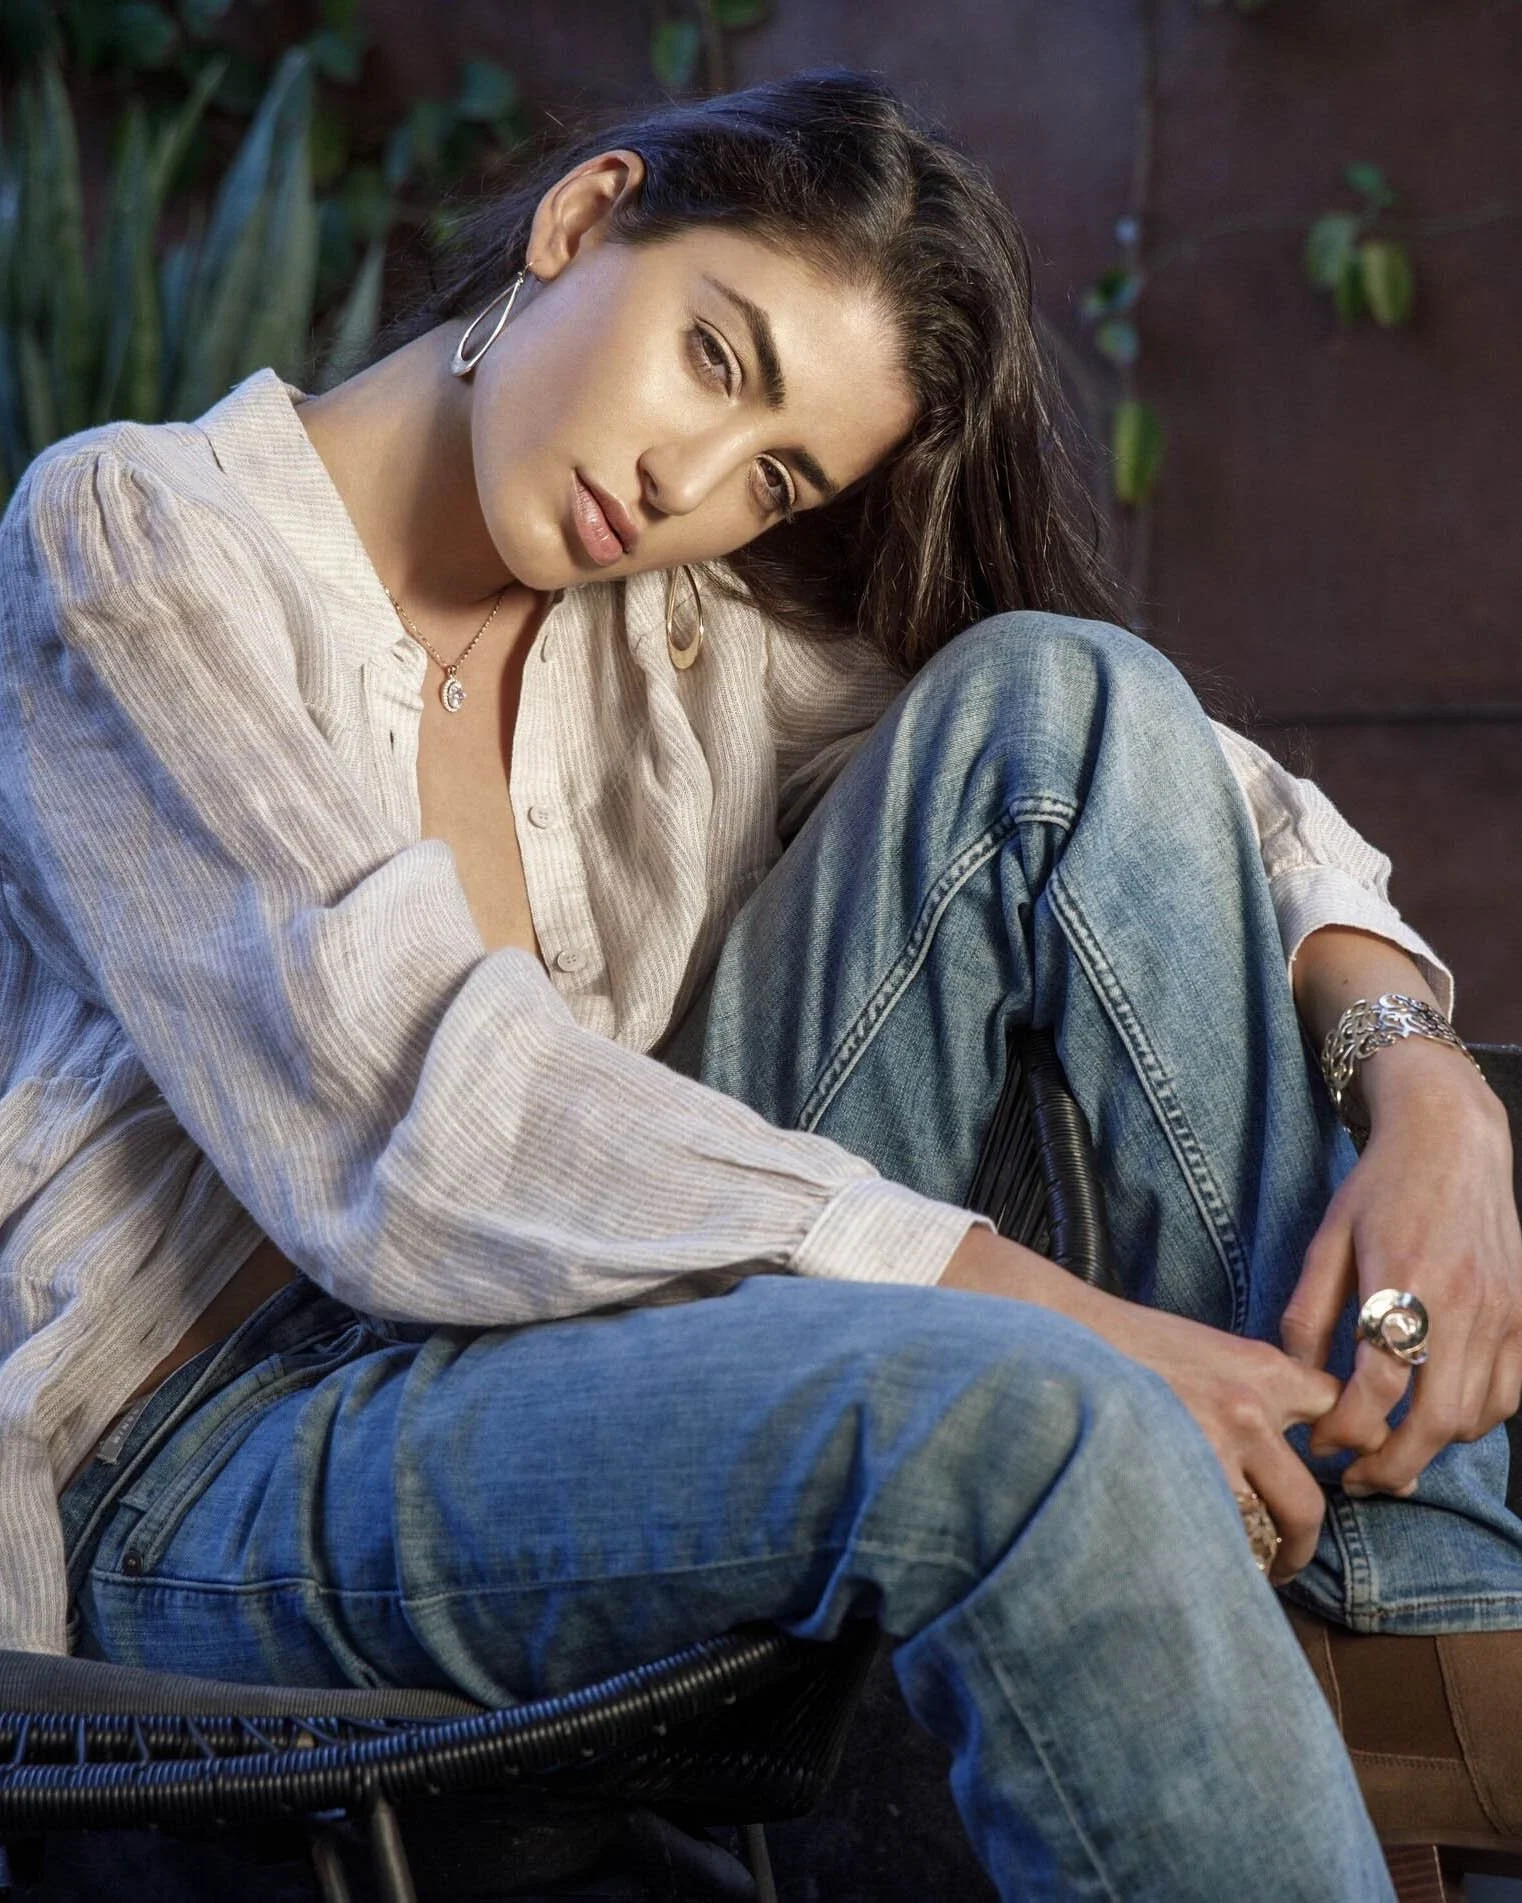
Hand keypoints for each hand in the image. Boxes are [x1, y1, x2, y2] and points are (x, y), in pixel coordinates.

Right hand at [940, 1229, 1340, 1580]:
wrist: (1059, 1330)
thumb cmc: (1125, 1343)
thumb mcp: (1204, 1347)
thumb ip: (1252, 1388)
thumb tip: (1282, 1442)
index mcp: (1261, 1370)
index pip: (1335, 1414)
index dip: (1350, 1449)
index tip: (1350, 1477)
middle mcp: (1247, 1411)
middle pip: (1307, 1506)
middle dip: (1299, 1547)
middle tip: (1287, 1562)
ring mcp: (1211, 1450)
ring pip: (1258, 1536)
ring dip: (1250, 1560)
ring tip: (1231, 1570)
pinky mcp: (1174, 1478)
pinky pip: (1212, 1540)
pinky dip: (1208, 1556)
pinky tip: (1190, 1556)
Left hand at [1280, 1040, 1521, 1494]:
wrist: (1453, 1139)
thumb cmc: (1380, 1188)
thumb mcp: (1327, 1241)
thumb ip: (1308, 1314)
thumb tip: (1297, 1381)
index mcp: (1403, 1280)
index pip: (1377, 1384)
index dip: (1345, 1429)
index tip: (1319, 1445)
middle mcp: (1462, 1303)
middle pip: (1435, 1420)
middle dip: (1392, 1465)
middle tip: (1356, 1478)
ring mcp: (1503, 1311)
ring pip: (1475, 1417)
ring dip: (1431, 1446)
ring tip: (1390, 1449)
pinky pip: (1509, 1395)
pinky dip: (1474, 1419)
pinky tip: (1436, 1413)